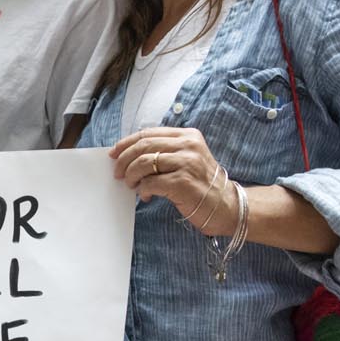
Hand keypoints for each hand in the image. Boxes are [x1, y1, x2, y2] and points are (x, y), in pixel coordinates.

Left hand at [109, 127, 236, 234]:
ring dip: (131, 176)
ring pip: (144, 163)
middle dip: (124, 160)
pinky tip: (146, 195)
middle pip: (143, 146)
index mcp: (187, 136)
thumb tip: (128, 155)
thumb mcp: (187, 159)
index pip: (148, 134)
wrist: (225, 206)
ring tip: (132, 185)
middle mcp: (188, 146)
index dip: (126, 143)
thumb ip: (164, 152)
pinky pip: (150, 183)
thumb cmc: (200, 184)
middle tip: (118, 173)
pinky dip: (142, 190)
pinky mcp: (183, 182)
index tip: (114, 154)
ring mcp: (187, 163)